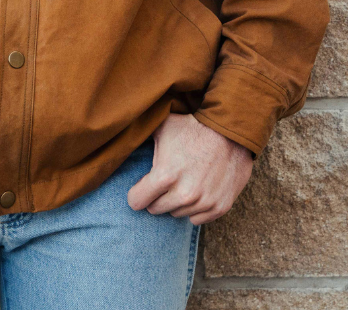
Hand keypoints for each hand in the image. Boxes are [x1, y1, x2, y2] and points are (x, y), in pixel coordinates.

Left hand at [127, 113, 252, 224]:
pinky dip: (195, 208)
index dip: (136, 193)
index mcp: (164, 176)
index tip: (141, 187)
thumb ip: (141, 135)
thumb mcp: (162, 127)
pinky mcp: (219, 208)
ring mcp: (203, 203)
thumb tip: (116, 135)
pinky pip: (196, 219)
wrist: (231, 132)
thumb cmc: (192, 127)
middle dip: (156, 197)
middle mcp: (183, 195)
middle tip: (164, 181)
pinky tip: (197, 189)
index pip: (136, 202)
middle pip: (155, 210)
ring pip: (176, 214)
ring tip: (183, 181)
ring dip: (176, 202)